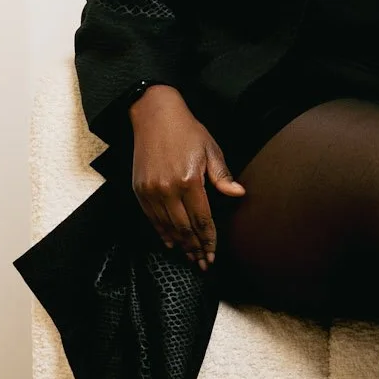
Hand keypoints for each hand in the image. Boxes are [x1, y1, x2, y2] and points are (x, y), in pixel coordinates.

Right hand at [129, 84, 244, 268]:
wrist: (154, 115)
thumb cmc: (187, 131)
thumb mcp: (210, 149)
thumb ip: (222, 176)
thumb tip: (239, 194)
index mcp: (189, 180)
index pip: (202, 220)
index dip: (208, 240)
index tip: (213, 255)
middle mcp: (168, 189)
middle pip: (184, 228)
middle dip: (195, 248)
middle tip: (203, 263)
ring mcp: (151, 190)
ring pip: (167, 227)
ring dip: (180, 244)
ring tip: (190, 257)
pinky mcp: (139, 189)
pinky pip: (152, 218)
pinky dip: (162, 232)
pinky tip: (170, 242)